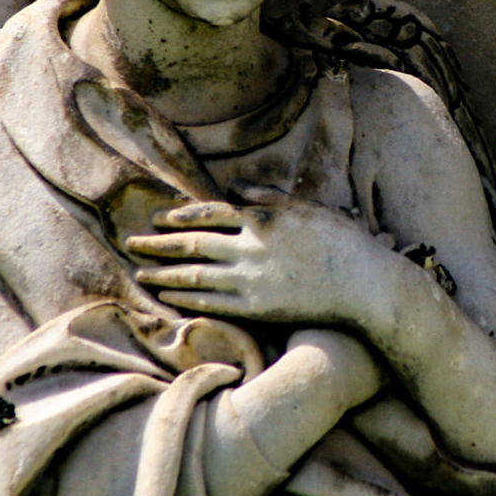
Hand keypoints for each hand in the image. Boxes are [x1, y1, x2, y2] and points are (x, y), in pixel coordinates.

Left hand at [125, 187, 416, 335]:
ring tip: (141, 275)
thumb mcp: (306, 209)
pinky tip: (170, 298)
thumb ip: (268, 197)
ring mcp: (251, 280)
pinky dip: (188, 300)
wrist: (363, 283)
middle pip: (194, 244)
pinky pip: (214, 304)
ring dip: (165, 275)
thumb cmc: (342, 242)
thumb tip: (236, 187)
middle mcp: (250, 248)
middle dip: (159, 245)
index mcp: (262, 218)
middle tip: (132, 244)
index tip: (158, 218)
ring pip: (196, 276)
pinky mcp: (257, 308)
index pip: (210, 213)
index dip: (180, 216)